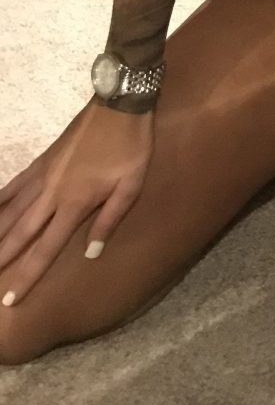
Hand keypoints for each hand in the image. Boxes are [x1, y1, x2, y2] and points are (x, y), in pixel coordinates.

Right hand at [0, 99, 155, 307]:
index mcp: (75, 204)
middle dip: (1, 261)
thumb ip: (110, 220)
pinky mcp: (42, 160)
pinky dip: (0, 201)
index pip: (45, 249)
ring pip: (10, 211)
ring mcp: (43, 175)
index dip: (27, 276)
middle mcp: (51, 193)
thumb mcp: (132, 186)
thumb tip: (91, 253)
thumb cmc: (131, 147)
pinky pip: (14, 186)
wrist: (119, 105)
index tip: (9, 300)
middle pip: (19, 234)